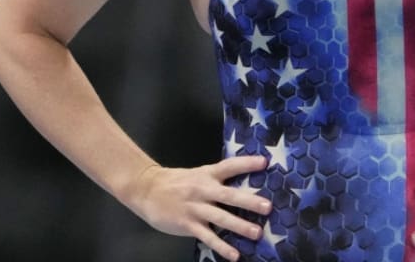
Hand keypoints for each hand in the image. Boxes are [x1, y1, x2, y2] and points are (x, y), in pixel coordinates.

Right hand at [124, 156, 270, 260]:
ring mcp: (196, 208)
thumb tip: (243, 184)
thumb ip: (217, 178)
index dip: (247, 164)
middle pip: (229, 195)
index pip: (230, 166)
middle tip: (267, 207)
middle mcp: (203, 190)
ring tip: (257, 233)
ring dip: (240, 226)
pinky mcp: (188, 225)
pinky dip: (221, 246)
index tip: (265, 162)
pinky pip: (208, 237)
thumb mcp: (198, 174)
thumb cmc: (176, 182)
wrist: (147, 189)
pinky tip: (234, 255)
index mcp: (207, 174)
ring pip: (221, 218)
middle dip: (249, 201)